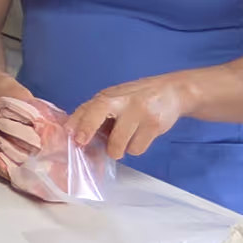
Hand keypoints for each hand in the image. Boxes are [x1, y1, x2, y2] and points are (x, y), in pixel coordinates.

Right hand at [0, 73, 30, 179]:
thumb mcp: (11, 88)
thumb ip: (26, 102)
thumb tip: (44, 119)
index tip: (9, 171)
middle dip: (6, 171)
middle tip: (26, 180)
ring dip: (10, 168)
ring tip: (29, 176)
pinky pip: (2, 151)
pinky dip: (13, 160)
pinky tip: (29, 163)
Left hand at [68, 75, 192, 159]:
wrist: (171, 92)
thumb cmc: (134, 97)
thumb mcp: (112, 98)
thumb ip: (93, 112)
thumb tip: (72, 130)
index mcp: (108, 96)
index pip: (92, 109)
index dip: (83, 125)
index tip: (77, 140)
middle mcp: (123, 103)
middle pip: (108, 127)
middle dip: (106, 145)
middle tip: (108, 150)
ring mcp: (140, 114)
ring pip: (122, 145)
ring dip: (121, 149)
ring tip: (126, 138)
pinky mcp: (154, 125)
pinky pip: (137, 148)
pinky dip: (135, 147)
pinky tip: (139, 136)